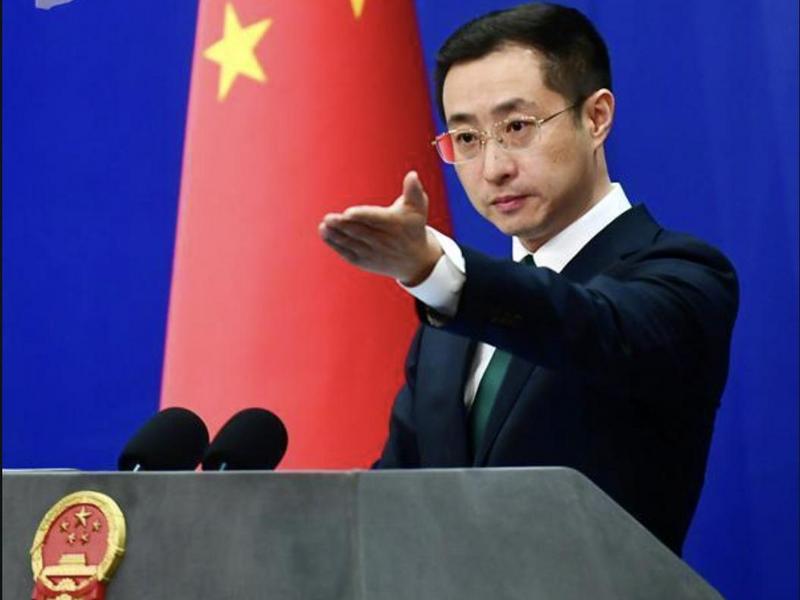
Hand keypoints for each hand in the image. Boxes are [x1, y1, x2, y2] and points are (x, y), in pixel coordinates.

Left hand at [319, 171, 442, 284]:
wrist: (415, 260)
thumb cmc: (413, 227)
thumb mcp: (418, 208)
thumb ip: (413, 191)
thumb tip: (412, 174)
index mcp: (394, 225)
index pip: (376, 219)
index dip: (362, 216)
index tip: (348, 213)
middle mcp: (383, 241)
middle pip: (360, 232)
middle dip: (343, 226)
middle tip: (329, 218)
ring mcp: (373, 253)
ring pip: (351, 243)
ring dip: (336, 235)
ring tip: (324, 226)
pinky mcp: (365, 261)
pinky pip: (348, 253)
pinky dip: (336, 245)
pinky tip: (325, 233)